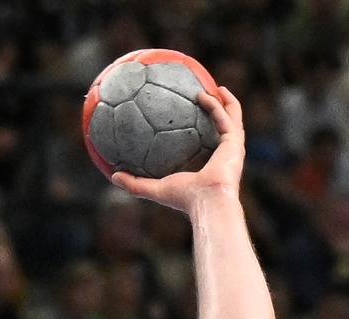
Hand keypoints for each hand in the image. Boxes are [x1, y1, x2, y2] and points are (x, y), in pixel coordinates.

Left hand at [108, 87, 244, 213]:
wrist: (206, 201)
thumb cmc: (184, 198)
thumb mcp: (154, 188)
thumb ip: (134, 183)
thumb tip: (113, 175)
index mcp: (209, 165)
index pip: (207, 145)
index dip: (201, 131)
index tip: (189, 118)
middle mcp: (222, 156)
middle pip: (223, 128)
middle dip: (217, 111)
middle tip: (205, 96)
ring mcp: (231, 148)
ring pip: (231, 117)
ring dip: (222, 102)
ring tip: (211, 88)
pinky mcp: (235, 142)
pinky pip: (226, 116)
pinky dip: (216, 104)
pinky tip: (205, 92)